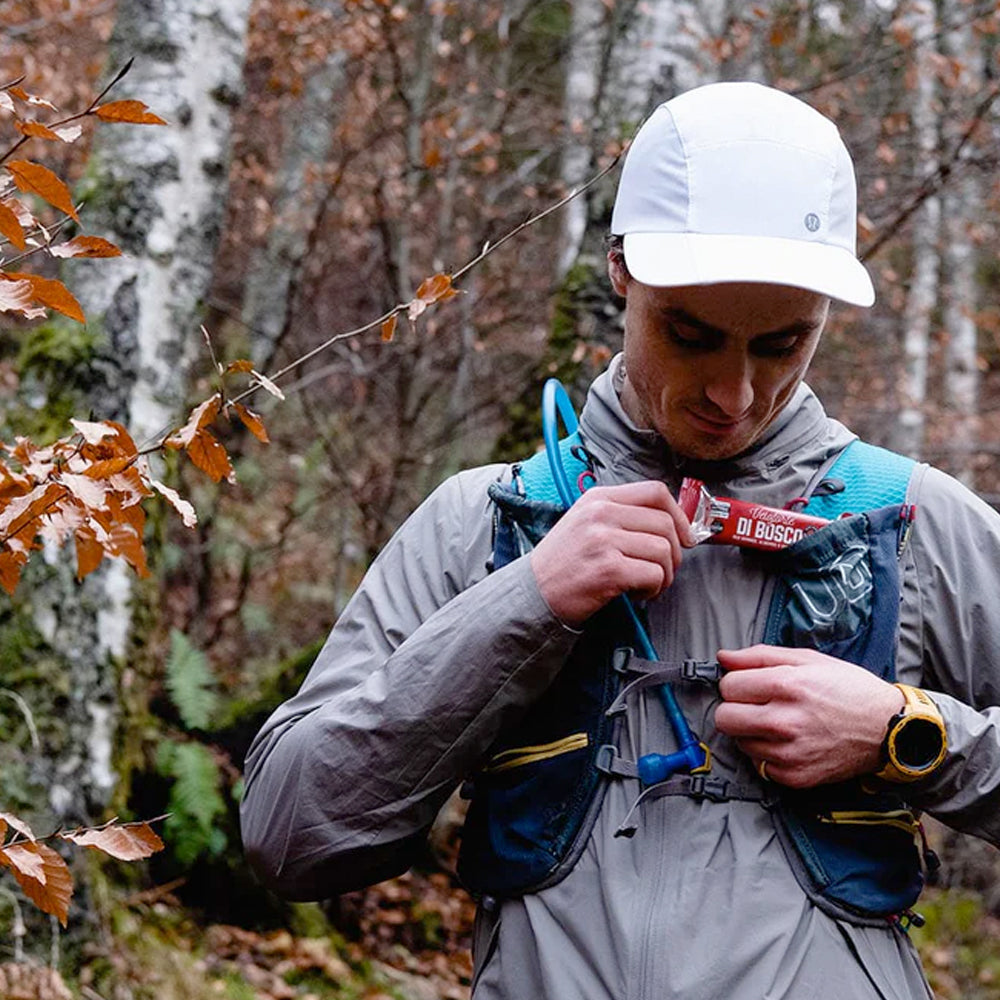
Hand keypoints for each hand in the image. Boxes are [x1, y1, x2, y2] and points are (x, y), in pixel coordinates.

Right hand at [529, 480, 694, 627]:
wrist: (534, 593)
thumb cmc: (563, 562)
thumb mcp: (586, 522)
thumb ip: (622, 515)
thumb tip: (671, 523)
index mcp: (598, 498)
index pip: (655, 491)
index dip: (679, 515)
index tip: (683, 536)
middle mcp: (601, 513)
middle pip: (665, 523)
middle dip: (675, 552)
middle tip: (663, 569)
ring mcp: (603, 540)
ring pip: (663, 550)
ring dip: (665, 573)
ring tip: (647, 584)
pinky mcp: (608, 569)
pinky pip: (654, 574)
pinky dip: (654, 589)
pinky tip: (637, 593)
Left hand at [714, 645, 904, 787]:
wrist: (889, 730)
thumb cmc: (848, 690)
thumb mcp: (808, 659)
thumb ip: (759, 656)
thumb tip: (723, 658)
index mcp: (786, 685)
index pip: (728, 687)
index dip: (737, 683)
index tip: (750, 685)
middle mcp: (784, 721)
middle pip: (724, 718)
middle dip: (735, 709)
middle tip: (756, 705)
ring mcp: (789, 753)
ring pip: (739, 742)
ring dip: (751, 732)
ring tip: (779, 723)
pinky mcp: (794, 777)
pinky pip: (758, 764)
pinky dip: (767, 754)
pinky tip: (789, 742)